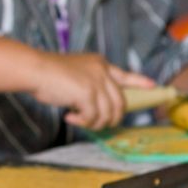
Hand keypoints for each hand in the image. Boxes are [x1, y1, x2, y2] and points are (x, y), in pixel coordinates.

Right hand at [30, 52, 155, 129]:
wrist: (35, 70)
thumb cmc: (48, 74)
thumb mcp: (75, 74)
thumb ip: (89, 84)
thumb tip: (95, 107)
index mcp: (99, 64)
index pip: (124, 75)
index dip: (139, 82)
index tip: (152, 85)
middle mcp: (102, 71)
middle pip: (119, 102)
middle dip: (112, 117)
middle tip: (99, 123)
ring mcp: (96, 82)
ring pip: (108, 112)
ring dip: (95, 122)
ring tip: (80, 120)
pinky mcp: (88, 93)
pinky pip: (92, 116)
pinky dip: (82, 122)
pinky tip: (70, 118)